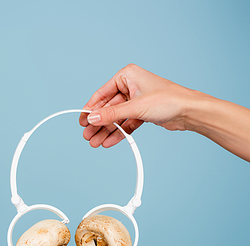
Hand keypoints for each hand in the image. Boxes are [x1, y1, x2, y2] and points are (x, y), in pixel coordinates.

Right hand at [80, 64, 203, 147]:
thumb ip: (112, 115)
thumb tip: (92, 118)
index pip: (102, 94)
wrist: (190, 112)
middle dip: (98, 124)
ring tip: (95, 143)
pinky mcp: (141, 113)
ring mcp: (136, 100)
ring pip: (116, 118)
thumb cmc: (169, 100)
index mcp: (127, 76)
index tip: (82, 121)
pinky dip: (118, 133)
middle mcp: (130, 86)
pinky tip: (108, 142)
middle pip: (108, 108)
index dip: (90, 109)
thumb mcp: (136, 107)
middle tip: (87, 136)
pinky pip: (125, 123)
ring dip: (106, 131)